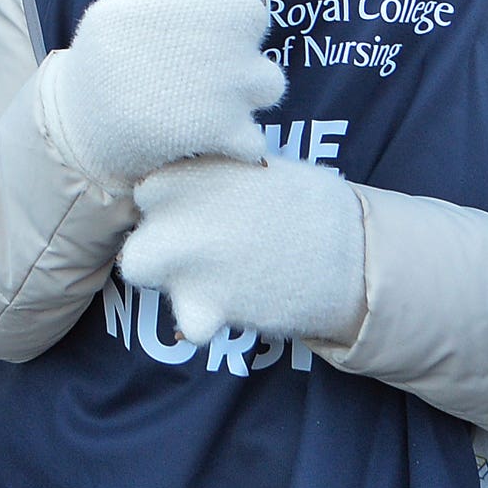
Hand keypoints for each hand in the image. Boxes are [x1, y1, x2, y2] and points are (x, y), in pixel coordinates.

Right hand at [36, 0, 283, 188]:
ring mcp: (232, 92)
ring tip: (208, 105)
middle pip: (260, 54)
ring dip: (246, 98)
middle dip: (240, 67)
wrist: (81, 116)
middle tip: (201, 77)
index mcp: (213, 9)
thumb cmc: (104, 52)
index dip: (230, 23)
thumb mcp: (129, 4)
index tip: (207, 35)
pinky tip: (208, 138)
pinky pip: (254, 140)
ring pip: (268, 90)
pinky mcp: (225, 133)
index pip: (249, 10)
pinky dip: (237, 141)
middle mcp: (231, 46)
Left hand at [121, 155, 365, 347]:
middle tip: (194, 243)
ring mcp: (185, 260)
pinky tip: (226, 307)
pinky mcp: (203, 304)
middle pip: (134, 224)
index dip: (170, 199)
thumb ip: (210, 171)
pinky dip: (200, 320)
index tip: (195, 208)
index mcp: (190, 172)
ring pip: (140, 267)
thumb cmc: (308, 204)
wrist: (352, 255)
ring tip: (208, 274)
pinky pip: (181, 321)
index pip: (149, 184)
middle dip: (157, 235)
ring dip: (167, 273)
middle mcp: (176, 213)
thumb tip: (185, 167)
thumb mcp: (254, 166)